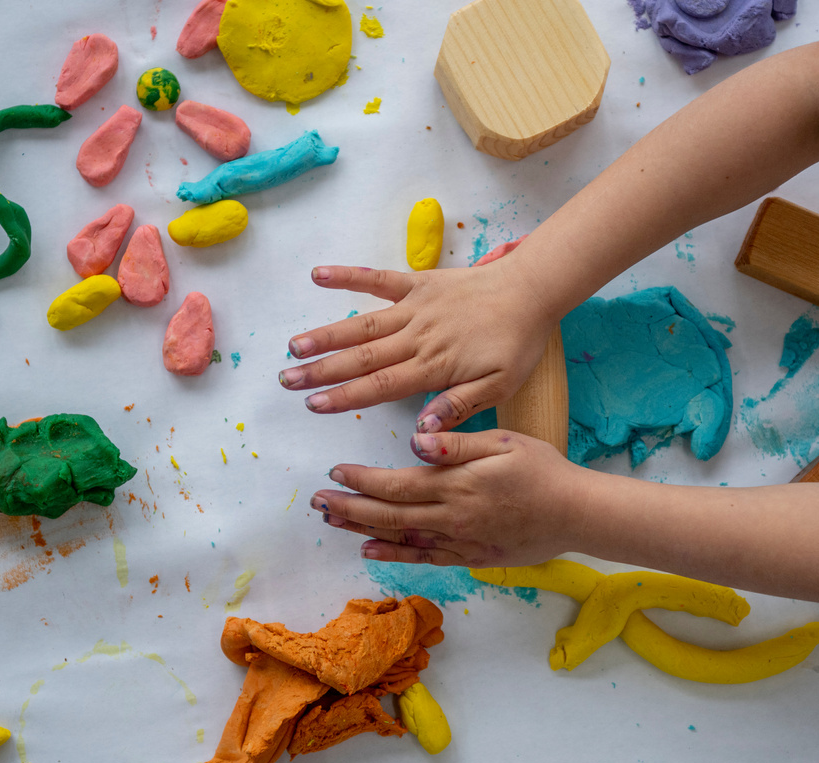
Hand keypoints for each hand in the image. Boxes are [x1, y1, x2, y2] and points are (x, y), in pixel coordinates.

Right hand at [279, 258, 554, 432]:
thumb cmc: (516, 343)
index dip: (343, 396)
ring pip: (361, 323)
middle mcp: (417, 337)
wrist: (531, 291)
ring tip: (293, 345)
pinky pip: (378, 279)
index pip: (379, 386)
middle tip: (287, 380)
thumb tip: (421, 430)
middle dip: (321, 370)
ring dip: (325, 335)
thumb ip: (457, 406)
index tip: (314, 405)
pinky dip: (348, 276)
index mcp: (433, 366)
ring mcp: (414, 308)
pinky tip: (318, 276)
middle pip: (361, 357)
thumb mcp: (498, 386)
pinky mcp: (418, 283)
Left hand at [310, 430, 590, 567]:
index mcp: (455, 484)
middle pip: (387, 514)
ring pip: (399, 538)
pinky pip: (424, 558)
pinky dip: (394, 556)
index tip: (335, 472)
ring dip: (361, 530)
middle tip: (316, 503)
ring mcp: (458, 540)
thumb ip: (457, 443)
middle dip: (348, 508)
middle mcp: (450, 516)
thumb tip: (417, 439)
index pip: (395, 484)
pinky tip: (370, 552)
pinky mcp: (470, 556)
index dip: (361, 480)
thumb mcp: (504, 443)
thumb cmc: (543, 470)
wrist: (577, 514)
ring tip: (331, 523)